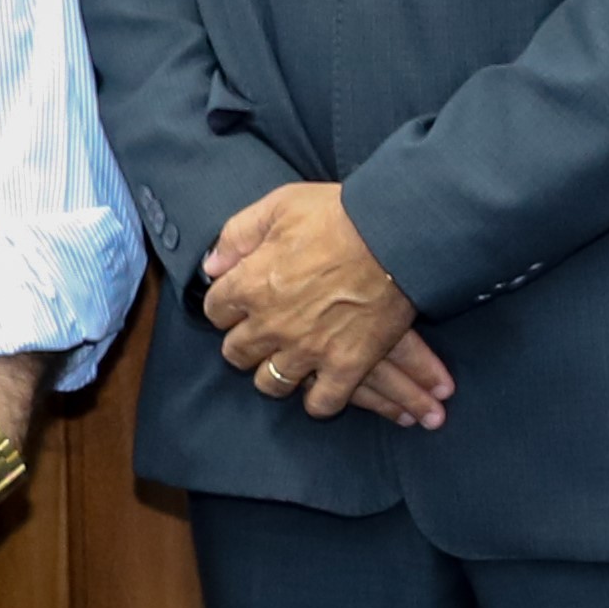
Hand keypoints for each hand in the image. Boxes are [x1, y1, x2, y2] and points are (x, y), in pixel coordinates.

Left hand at [202, 183, 448, 426]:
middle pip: (236, 353)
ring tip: (289, 363)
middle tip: (263, 333)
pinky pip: (321, 402)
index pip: (215, 311)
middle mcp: (271, 324)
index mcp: (251, 284)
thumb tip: (212, 265)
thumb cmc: (339, 215)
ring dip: (276, 374)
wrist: (396, 235)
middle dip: (245, 343)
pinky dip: (319, 400)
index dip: (228, 306)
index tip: (242, 302)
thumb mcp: (278, 206)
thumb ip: (237, 235)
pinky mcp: (346, 366)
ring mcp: (308, 349)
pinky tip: (322, 387)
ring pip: (271, 383)